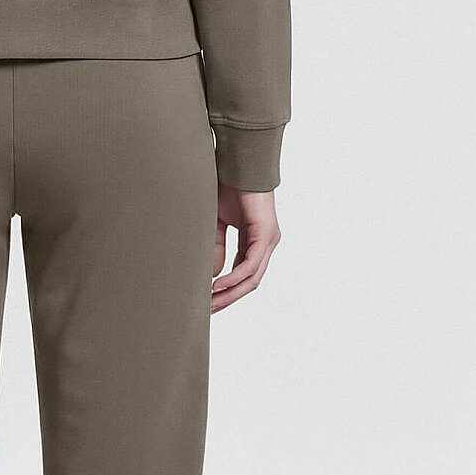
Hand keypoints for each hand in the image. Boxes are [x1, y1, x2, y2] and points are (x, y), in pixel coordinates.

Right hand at [211, 184, 279, 312]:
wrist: (237, 163)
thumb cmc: (227, 187)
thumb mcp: (216, 223)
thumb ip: (216, 248)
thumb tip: (213, 275)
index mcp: (254, 241)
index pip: (243, 274)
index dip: (226, 290)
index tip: (207, 301)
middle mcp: (265, 244)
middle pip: (249, 282)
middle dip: (228, 298)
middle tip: (208, 310)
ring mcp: (268, 240)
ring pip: (252, 278)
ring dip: (231, 293)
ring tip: (211, 303)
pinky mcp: (265, 235)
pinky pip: (250, 265)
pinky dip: (234, 278)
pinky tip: (218, 285)